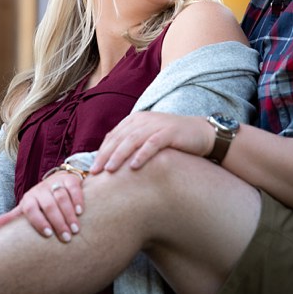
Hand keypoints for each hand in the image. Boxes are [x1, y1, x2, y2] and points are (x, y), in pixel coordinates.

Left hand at [0, 171, 84, 241]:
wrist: (57, 181)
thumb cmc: (40, 202)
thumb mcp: (25, 210)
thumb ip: (11, 219)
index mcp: (29, 199)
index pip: (30, 209)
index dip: (39, 221)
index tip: (48, 234)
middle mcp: (41, 190)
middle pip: (48, 204)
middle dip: (58, 222)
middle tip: (66, 237)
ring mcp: (56, 183)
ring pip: (61, 197)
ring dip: (69, 214)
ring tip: (75, 229)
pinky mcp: (70, 179)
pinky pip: (74, 188)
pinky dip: (78, 199)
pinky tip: (81, 211)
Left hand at [92, 111, 212, 172]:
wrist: (201, 134)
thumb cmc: (172, 141)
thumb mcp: (148, 139)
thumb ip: (131, 146)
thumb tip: (110, 164)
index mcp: (134, 120)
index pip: (112, 136)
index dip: (101, 152)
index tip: (91, 169)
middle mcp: (143, 120)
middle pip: (118, 138)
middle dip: (104, 155)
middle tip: (94, 173)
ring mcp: (156, 125)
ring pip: (132, 140)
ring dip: (119, 156)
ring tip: (109, 171)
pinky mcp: (169, 132)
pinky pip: (152, 144)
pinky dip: (142, 154)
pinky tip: (133, 166)